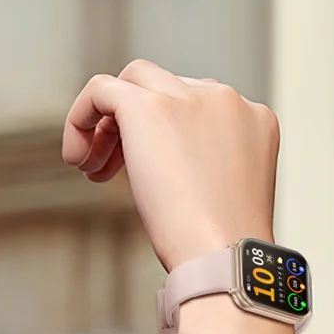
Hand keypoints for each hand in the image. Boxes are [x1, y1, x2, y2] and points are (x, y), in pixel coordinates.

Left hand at [62, 59, 278, 271]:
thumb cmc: (226, 241)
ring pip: (134, 79)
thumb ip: (208, 156)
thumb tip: (163, 155)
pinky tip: (78, 159)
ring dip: (111, 121)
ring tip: (95, 167)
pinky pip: (100, 89)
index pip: (200, 104)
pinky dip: (81, 119)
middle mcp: (227, 99)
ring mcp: (189, 98)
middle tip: (117, 170)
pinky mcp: (148, 107)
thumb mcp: (228, 186)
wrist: (223, 254)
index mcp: (255, 118)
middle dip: (139, 125)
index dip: (169, 134)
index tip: (154, 173)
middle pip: (168, 87)